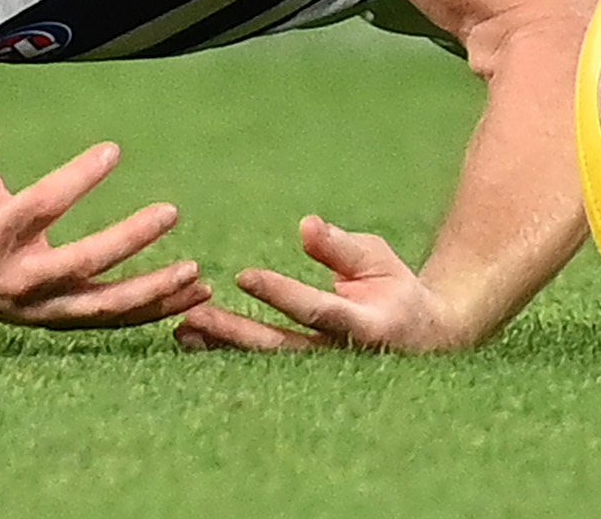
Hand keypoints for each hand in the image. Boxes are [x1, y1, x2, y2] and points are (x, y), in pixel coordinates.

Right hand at [0, 106, 209, 330]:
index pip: (40, 207)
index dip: (76, 179)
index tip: (113, 150)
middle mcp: (20, 279)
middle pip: (80, 265)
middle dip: (126, 241)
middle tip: (170, 211)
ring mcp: (43, 306)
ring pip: (103, 307)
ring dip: (152, 292)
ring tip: (196, 273)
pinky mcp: (61, 319)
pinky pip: (112, 320)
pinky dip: (154, 311)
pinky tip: (194, 293)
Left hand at [171, 215, 473, 353]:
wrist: (418, 339)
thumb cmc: (395, 289)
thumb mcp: (377, 259)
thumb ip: (340, 247)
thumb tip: (305, 226)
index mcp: (364, 325)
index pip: (315, 309)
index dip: (280, 293)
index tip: (243, 276)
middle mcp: (336, 356)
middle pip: (279, 347)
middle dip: (235, 331)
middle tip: (193, 313)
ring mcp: (316, 372)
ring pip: (263, 361)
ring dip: (222, 345)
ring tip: (182, 329)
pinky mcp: (300, 373)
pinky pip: (259, 363)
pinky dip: (226, 351)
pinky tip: (191, 340)